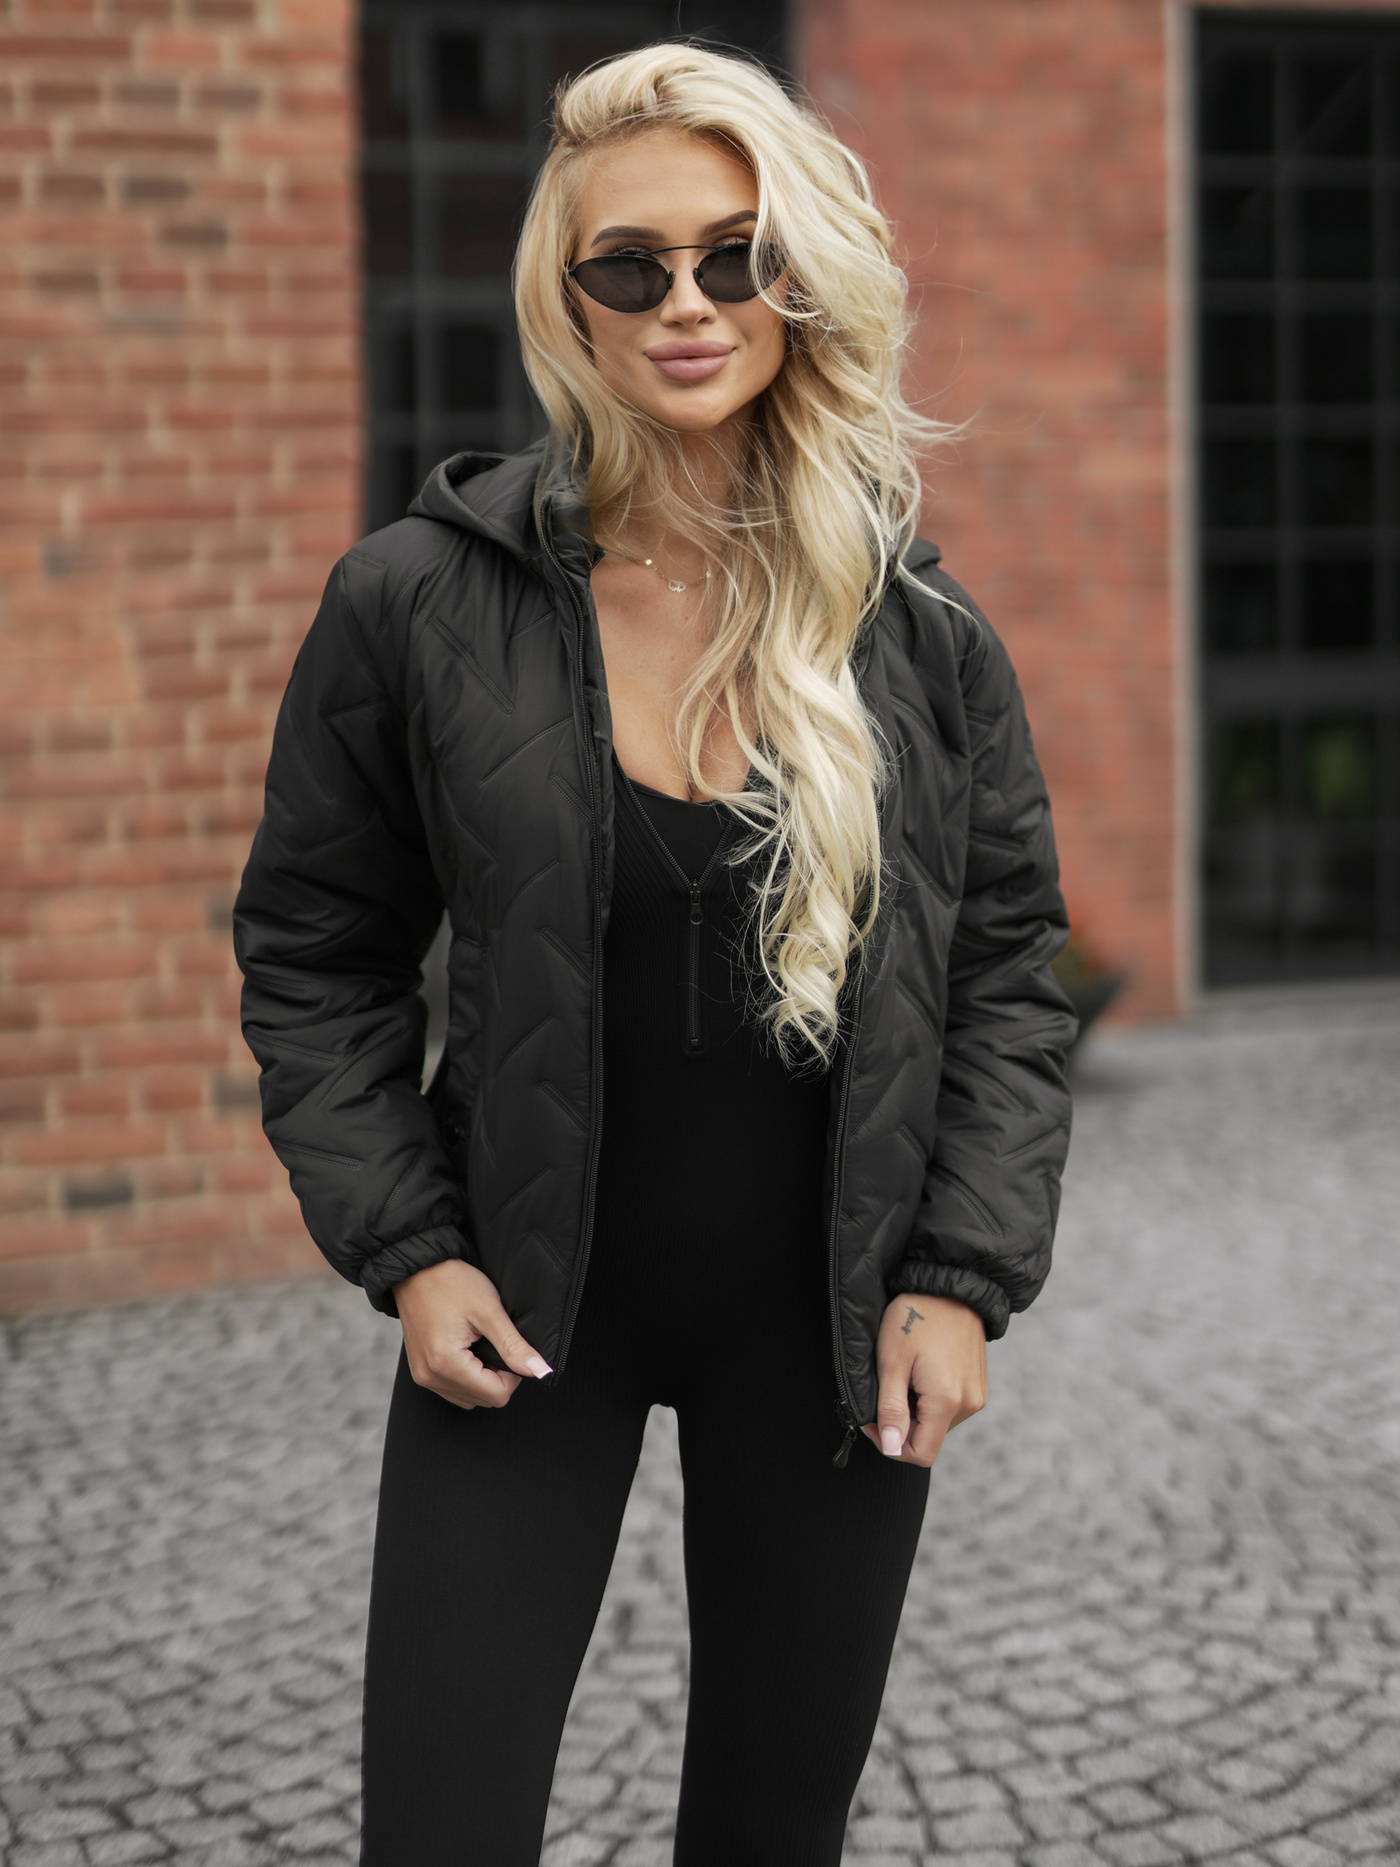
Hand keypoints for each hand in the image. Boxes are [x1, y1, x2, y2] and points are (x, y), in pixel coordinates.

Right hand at [394, 1258, 551, 1410]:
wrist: (417, 1268)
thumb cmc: (450, 1283)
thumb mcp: (489, 1311)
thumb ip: (513, 1345)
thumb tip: (539, 1370)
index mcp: (446, 1364)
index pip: (495, 1396)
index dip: (512, 1375)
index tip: (508, 1348)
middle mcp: (430, 1376)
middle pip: (482, 1400)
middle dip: (496, 1377)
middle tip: (493, 1342)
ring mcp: (423, 1375)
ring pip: (467, 1397)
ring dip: (481, 1378)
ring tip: (479, 1344)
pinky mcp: (420, 1370)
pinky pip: (451, 1388)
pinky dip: (466, 1376)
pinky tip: (467, 1349)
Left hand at [863, 1293, 986, 1467]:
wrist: (948, 1283)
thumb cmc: (915, 1316)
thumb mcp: (892, 1362)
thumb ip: (891, 1409)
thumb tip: (891, 1448)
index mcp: (948, 1401)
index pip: (920, 1454)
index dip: (891, 1444)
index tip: (873, 1419)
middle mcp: (969, 1403)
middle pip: (928, 1438)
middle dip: (902, 1424)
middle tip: (887, 1388)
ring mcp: (977, 1393)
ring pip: (938, 1423)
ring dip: (916, 1410)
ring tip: (907, 1373)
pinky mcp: (978, 1383)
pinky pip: (950, 1406)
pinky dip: (930, 1398)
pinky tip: (922, 1369)